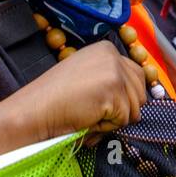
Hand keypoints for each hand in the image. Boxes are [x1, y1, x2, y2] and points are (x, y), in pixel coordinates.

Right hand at [29, 41, 146, 142]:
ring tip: (88, 114)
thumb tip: (139, 97)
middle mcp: (113, 56)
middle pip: (140, 93)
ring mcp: (114, 72)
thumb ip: (111, 77)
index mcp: (106, 49)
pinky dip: (106, 127)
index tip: (103, 104)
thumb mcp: (87, 76)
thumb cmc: (56, 99)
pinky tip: (86, 119)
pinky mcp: (113, 91)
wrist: (35, 109)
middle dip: (122, 110)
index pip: (137, 76)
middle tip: (94, 113)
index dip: (124, 97)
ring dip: (113, 120)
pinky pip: (123, 120)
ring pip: (134, 109)